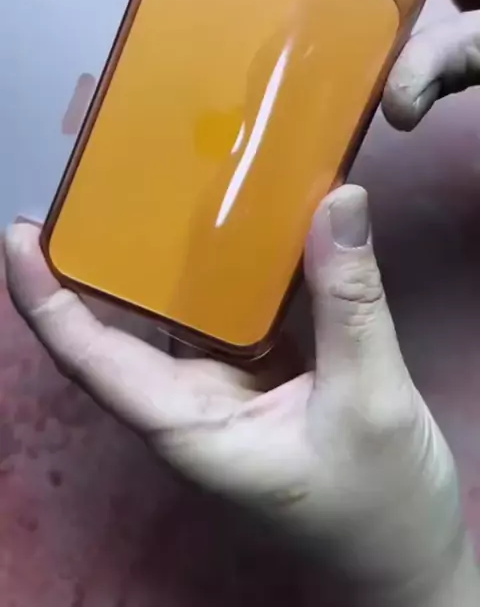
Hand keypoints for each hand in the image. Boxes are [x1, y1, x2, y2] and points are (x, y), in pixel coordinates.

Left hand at [5, 186, 478, 605]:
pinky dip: (232, 271)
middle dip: (101, 259)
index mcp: (184, 424)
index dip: (44, 296)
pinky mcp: (261, 378)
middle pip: (122, 327)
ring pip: (178, 315)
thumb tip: (338, 200)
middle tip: (109, 181)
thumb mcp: (369, 402)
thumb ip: (349, 302)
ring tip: (171, 187)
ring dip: (169, 259)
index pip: (88, 356)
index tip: (22, 232)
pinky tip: (247, 228)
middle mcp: (188, 402)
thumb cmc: (378, 508)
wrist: (410, 558)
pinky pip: (230, 315)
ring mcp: (224, 389)